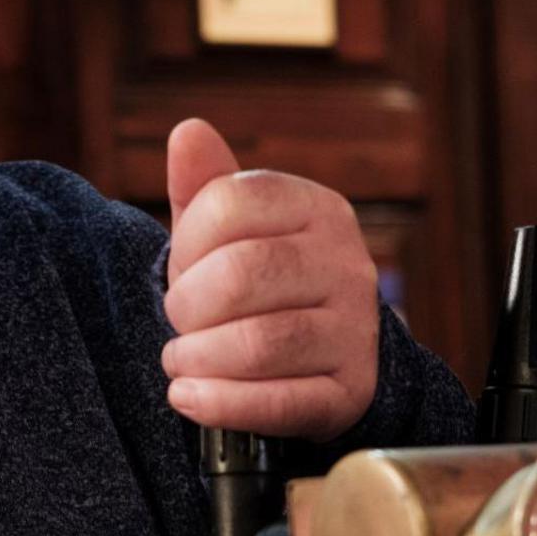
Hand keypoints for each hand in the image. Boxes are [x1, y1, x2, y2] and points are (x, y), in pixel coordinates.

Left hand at [162, 118, 380, 442]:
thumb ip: (205, 185)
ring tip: (181, 362)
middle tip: (179, 322)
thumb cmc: (255, 285)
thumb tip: (189, 131)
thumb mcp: (226, 231)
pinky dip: (221, 404)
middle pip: (242, 274)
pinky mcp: (351, 391)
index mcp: (317, 208)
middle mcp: (347, 264)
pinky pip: (280, 403)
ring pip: (260, 343)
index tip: (182, 268)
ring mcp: (356, 331)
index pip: (230, 204)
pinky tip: (191, 398)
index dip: (185, 242)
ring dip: (198, 359)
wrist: (316, 357)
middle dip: (188, 306)